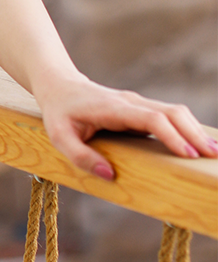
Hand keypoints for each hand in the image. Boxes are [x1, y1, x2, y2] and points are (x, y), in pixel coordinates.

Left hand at [34, 71, 217, 178]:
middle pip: (172, 113)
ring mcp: (138, 103)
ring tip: (213, 152)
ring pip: (174, 112)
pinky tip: (197, 144)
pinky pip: (169, 116)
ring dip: (194, 130)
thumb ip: (81, 156)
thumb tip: (109, 175)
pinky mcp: (140, 109)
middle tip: (213, 156)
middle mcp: (131, 102)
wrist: (60, 86)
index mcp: (113, 108)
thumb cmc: (59, 113)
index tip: (188, 154)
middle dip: (194, 134)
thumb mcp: (59, 136)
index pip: (151, 119)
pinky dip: (186, 128)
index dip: (172, 135)